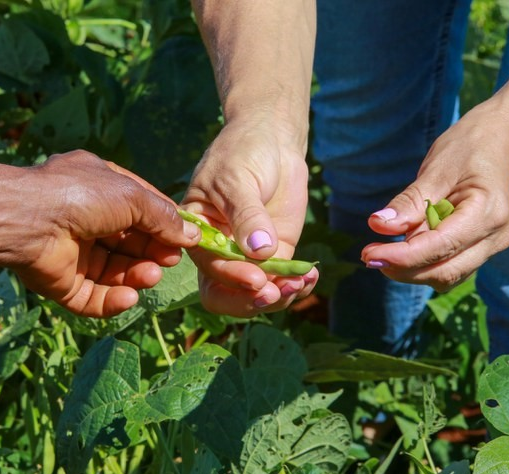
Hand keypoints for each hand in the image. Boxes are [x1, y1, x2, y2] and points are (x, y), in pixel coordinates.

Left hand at [0, 151, 199, 316]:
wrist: (28, 220)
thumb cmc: (81, 195)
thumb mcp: (132, 197)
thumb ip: (164, 218)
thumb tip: (192, 235)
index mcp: (98, 188)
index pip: (139, 209)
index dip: (163, 225)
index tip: (186, 240)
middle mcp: (85, 220)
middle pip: (129, 244)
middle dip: (152, 253)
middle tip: (170, 261)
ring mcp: (73, 253)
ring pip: (115, 272)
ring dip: (137, 275)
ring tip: (151, 276)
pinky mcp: (63, 283)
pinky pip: (94, 296)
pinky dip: (113, 299)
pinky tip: (129, 297)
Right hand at [181, 115, 317, 316]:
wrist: (271, 138)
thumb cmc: (242, 152)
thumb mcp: (237, 179)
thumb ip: (247, 215)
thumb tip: (259, 252)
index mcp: (198, 234)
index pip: (208, 268)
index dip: (230, 279)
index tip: (257, 278)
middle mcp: (218, 251)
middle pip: (225, 294)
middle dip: (249, 300)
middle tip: (275, 293)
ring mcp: (247, 255)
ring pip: (256, 294)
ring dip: (279, 295)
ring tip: (301, 282)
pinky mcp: (275, 253)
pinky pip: (282, 280)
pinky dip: (296, 284)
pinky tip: (310, 277)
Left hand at [360, 104, 508, 291]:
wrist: (494, 143)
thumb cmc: (466, 150)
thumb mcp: (435, 170)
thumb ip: (409, 202)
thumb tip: (378, 226)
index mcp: (488, 213)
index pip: (440, 246)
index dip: (402, 257)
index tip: (369, 255)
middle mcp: (495, 236)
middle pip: (444, 271)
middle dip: (403, 269)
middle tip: (368, 256)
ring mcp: (490, 246)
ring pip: (446, 276)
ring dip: (410, 270)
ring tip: (382, 251)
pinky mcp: (479, 250)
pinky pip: (448, 267)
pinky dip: (421, 264)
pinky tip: (401, 249)